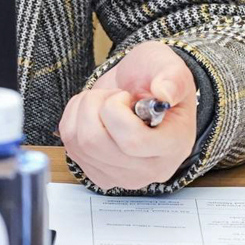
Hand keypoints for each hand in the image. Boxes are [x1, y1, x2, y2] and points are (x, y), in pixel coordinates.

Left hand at [58, 42, 200, 191]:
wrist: (140, 91)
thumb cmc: (155, 79)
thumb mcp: (169, 66)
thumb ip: (172, 77)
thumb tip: (164, 93)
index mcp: (174, 145)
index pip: (132, 142)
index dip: (116, 111)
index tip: (125, 96)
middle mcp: (150, 169)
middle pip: (96, 143)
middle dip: (95, 105)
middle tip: (112, 95)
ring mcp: (123, 177)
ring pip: (80, 144)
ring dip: (83, 110)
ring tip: (103, 101)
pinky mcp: (101, 176)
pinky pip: (71, 147)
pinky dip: (73, 120)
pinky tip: (92, 113)